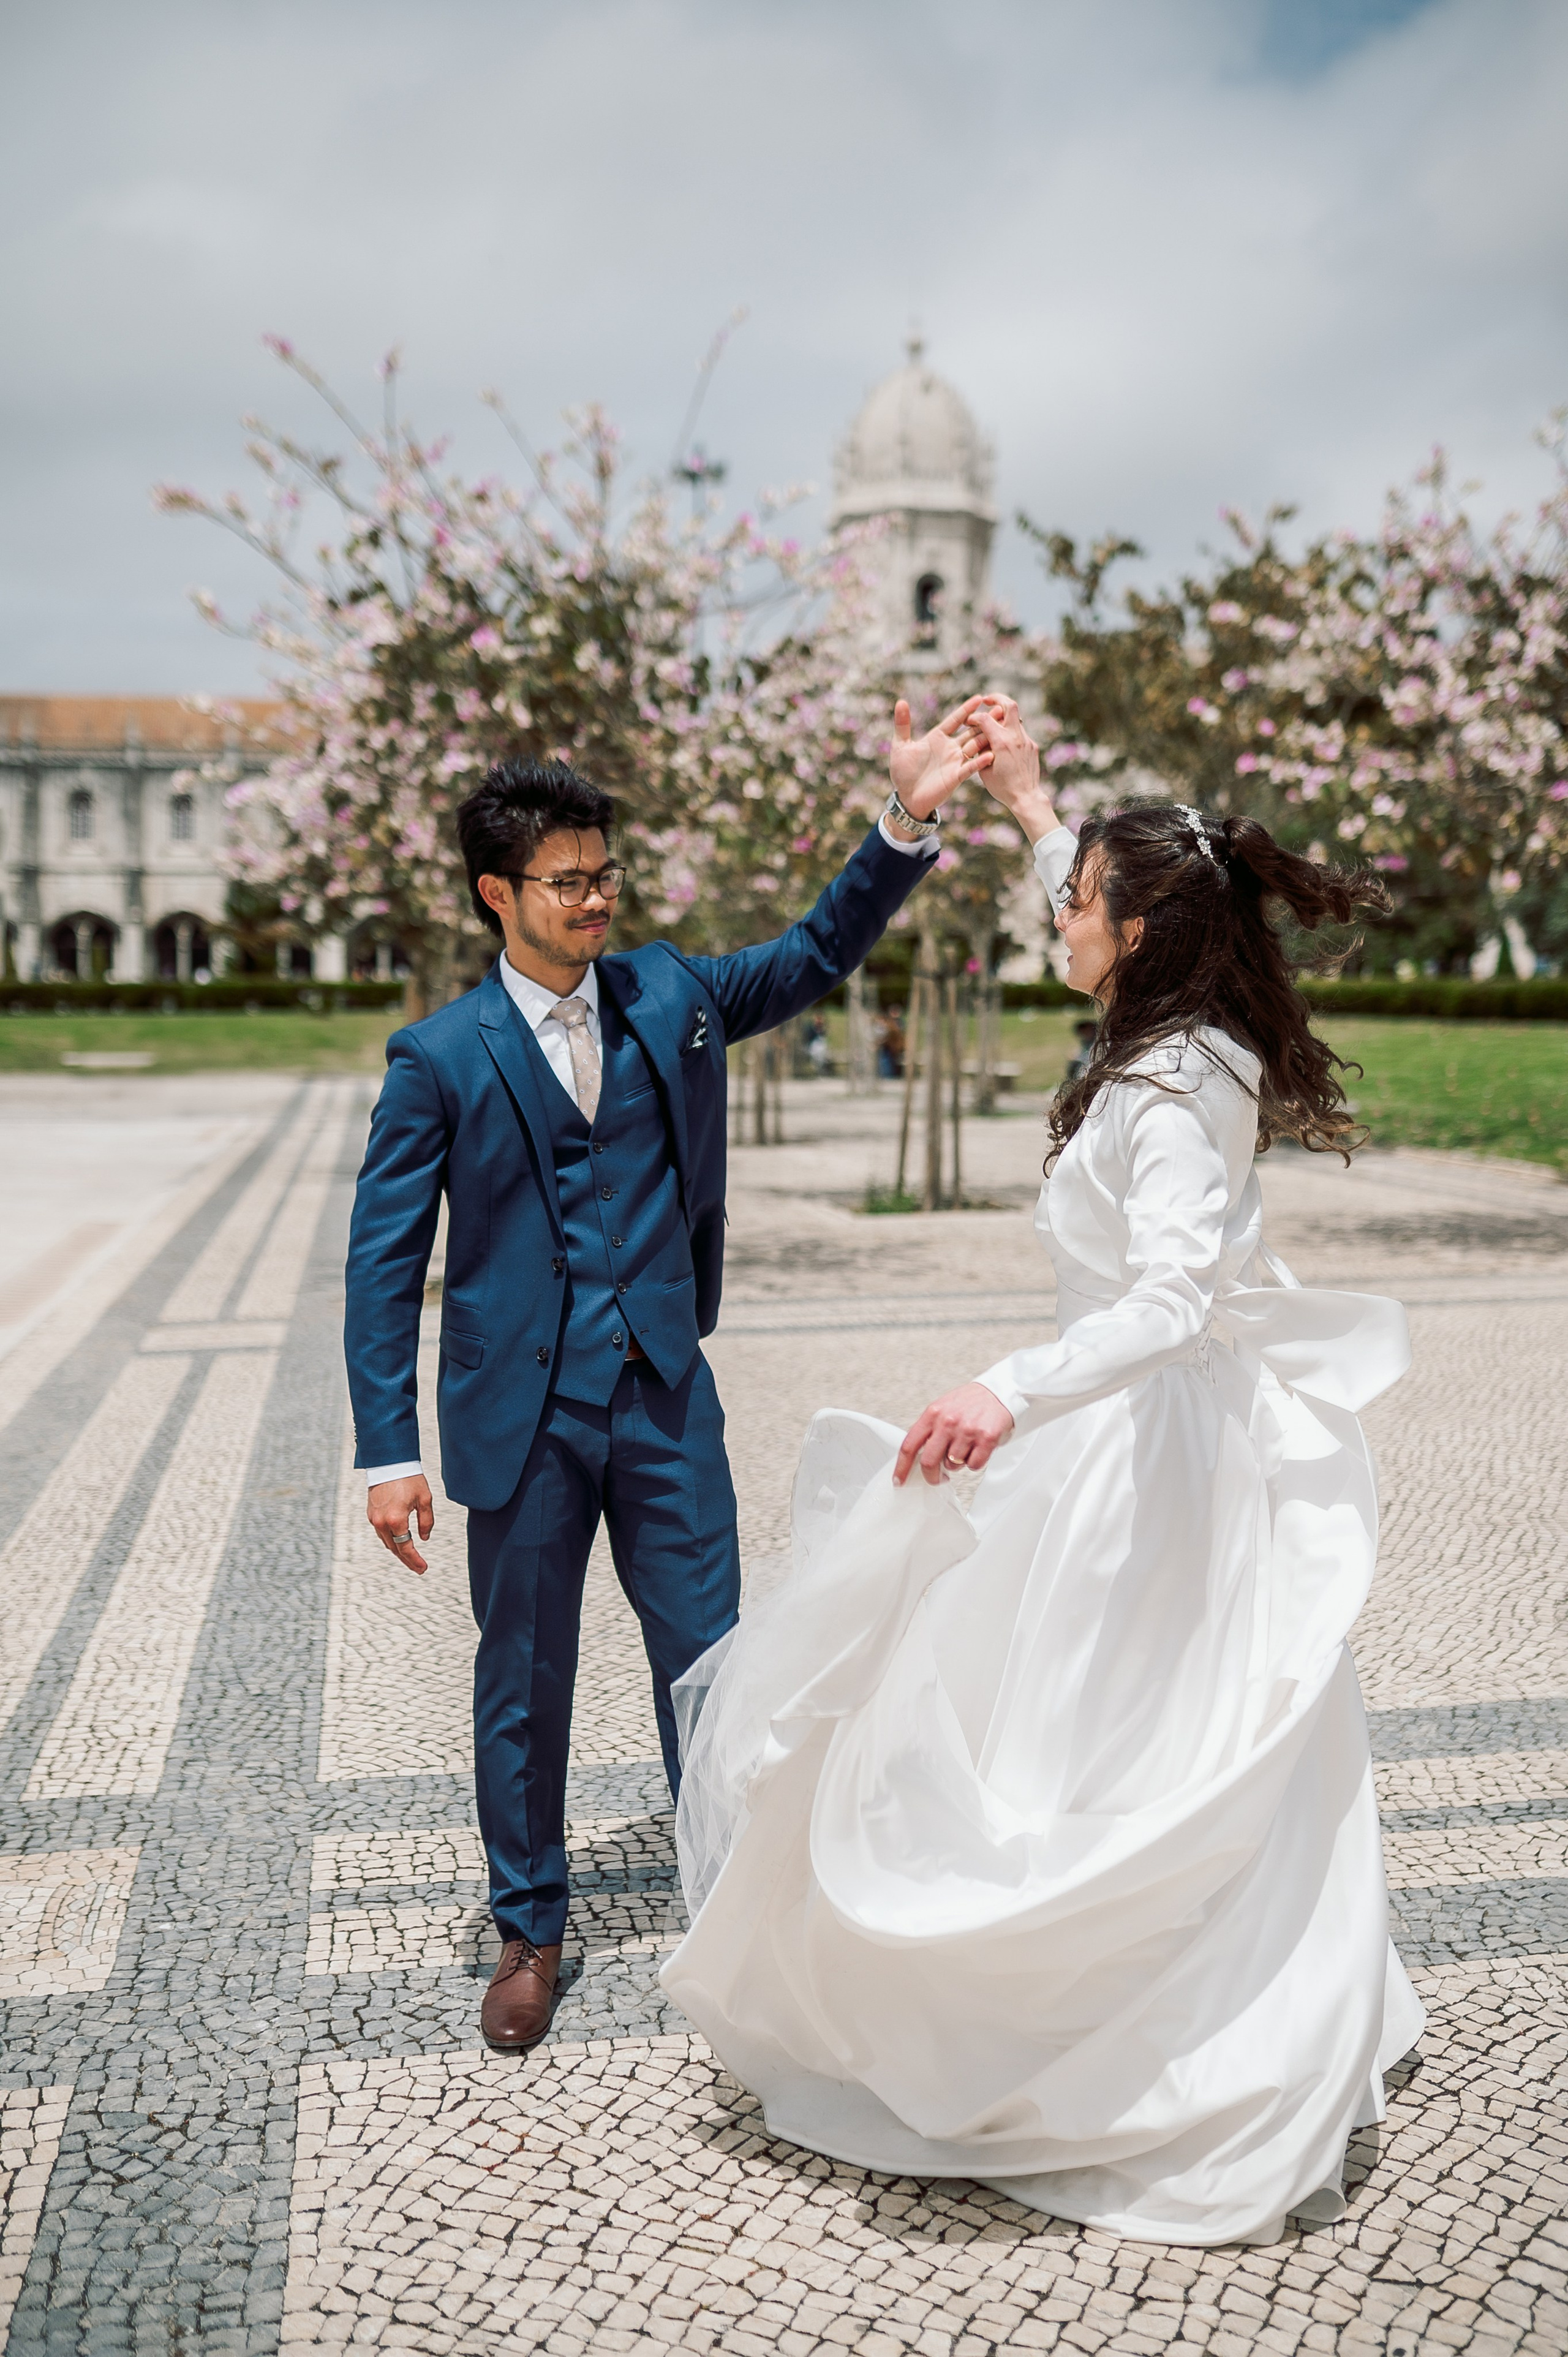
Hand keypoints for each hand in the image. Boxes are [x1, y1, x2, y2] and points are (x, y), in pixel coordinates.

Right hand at [368, 1475, 434, 1573]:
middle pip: (394, 1549)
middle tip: (418, 1568)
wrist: (389, 1462)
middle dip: (407, 1560)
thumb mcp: (425, 1499)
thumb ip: (426, 1521)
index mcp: (396, 1519)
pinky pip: (381, 1532)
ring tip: (410, 1558)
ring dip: (398, 1551)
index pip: (405, 1547)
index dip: (415, 1560)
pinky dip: (390, 1539)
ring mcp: (374, 1518)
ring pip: (386, 1542)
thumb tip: (425, 1538)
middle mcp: (382, 1522)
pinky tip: (399, 1541)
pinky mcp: (371, 1513)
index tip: (423, 1568)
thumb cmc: (409, 1478)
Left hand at [887, 695, 993, 825]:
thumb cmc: (903, 772)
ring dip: (986, 738)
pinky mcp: (956, 776)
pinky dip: (979, 761)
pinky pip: (970, 767)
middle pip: (970, 731)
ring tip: (1000, 728)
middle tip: (999, 710)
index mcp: (937, 737)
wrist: (907, 798)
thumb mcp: (901, 746)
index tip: (979, 698)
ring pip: (975, 746)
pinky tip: (990, 755)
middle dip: (984, 721)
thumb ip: (902, 724)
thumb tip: (900, 702)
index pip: (955, 720)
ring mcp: (955, 761)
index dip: (966, 709)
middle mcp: (950, 747)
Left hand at [894, 1382, 1014, 1486]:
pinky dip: (975, 1462)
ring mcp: (967, 1431)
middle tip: (937, 1478)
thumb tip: (917, 1458)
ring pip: (953, 1465)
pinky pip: (973, 1465)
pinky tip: (977, 1448)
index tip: (899, 1481)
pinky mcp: (986, 1439)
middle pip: (929, 1462)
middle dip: (931, 1476)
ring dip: (957, 1463)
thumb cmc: (969, 1403)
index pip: (909, 1445)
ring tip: (965, 1447)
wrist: (999, 1393)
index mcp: (932, 1414)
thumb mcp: (942, 1409)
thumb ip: (929, 1430)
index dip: (901, 1467)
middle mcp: (948, 1422)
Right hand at [969, 696, 1059, 844]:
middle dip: (997, 698)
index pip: (985, 719)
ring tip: (995, 724)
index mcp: (1001, 742)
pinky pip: (1020, 733)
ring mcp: (1026, 740)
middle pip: (1009, 705)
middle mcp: (1015, 737)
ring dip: (1004, 717)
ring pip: (1016, 718)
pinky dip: (1010, 732)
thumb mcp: (983, 771)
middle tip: (987, 700)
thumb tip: (979, 739)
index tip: (968, 721)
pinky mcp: (1032, 746)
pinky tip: (1004, 744)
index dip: (973, 717)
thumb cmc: (1002, 788)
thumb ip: (980, 752)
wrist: (1026, 797)